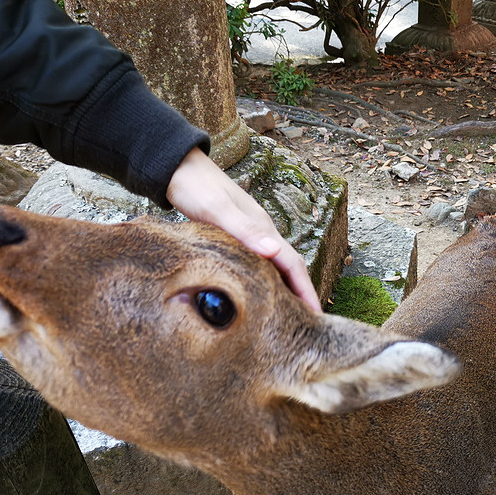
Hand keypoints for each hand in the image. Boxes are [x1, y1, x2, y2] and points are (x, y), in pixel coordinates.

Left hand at [166, 148, 321, 311]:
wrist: (178, 168)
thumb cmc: (196, 188)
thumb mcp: (218, 209)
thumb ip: (245, 230)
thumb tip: (274, 252)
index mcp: (263, 228)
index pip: (293, 264)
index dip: (306, 291)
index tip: (316, 317)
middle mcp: (262, 232)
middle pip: (290, 268)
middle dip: (302, 295)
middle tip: (309, 326)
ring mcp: (250, 235)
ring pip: (276, 268)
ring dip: (286, 290)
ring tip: (289, 317)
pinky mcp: (236, 238)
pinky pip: (260, 265)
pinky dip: (267, 282)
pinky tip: (260, 294)